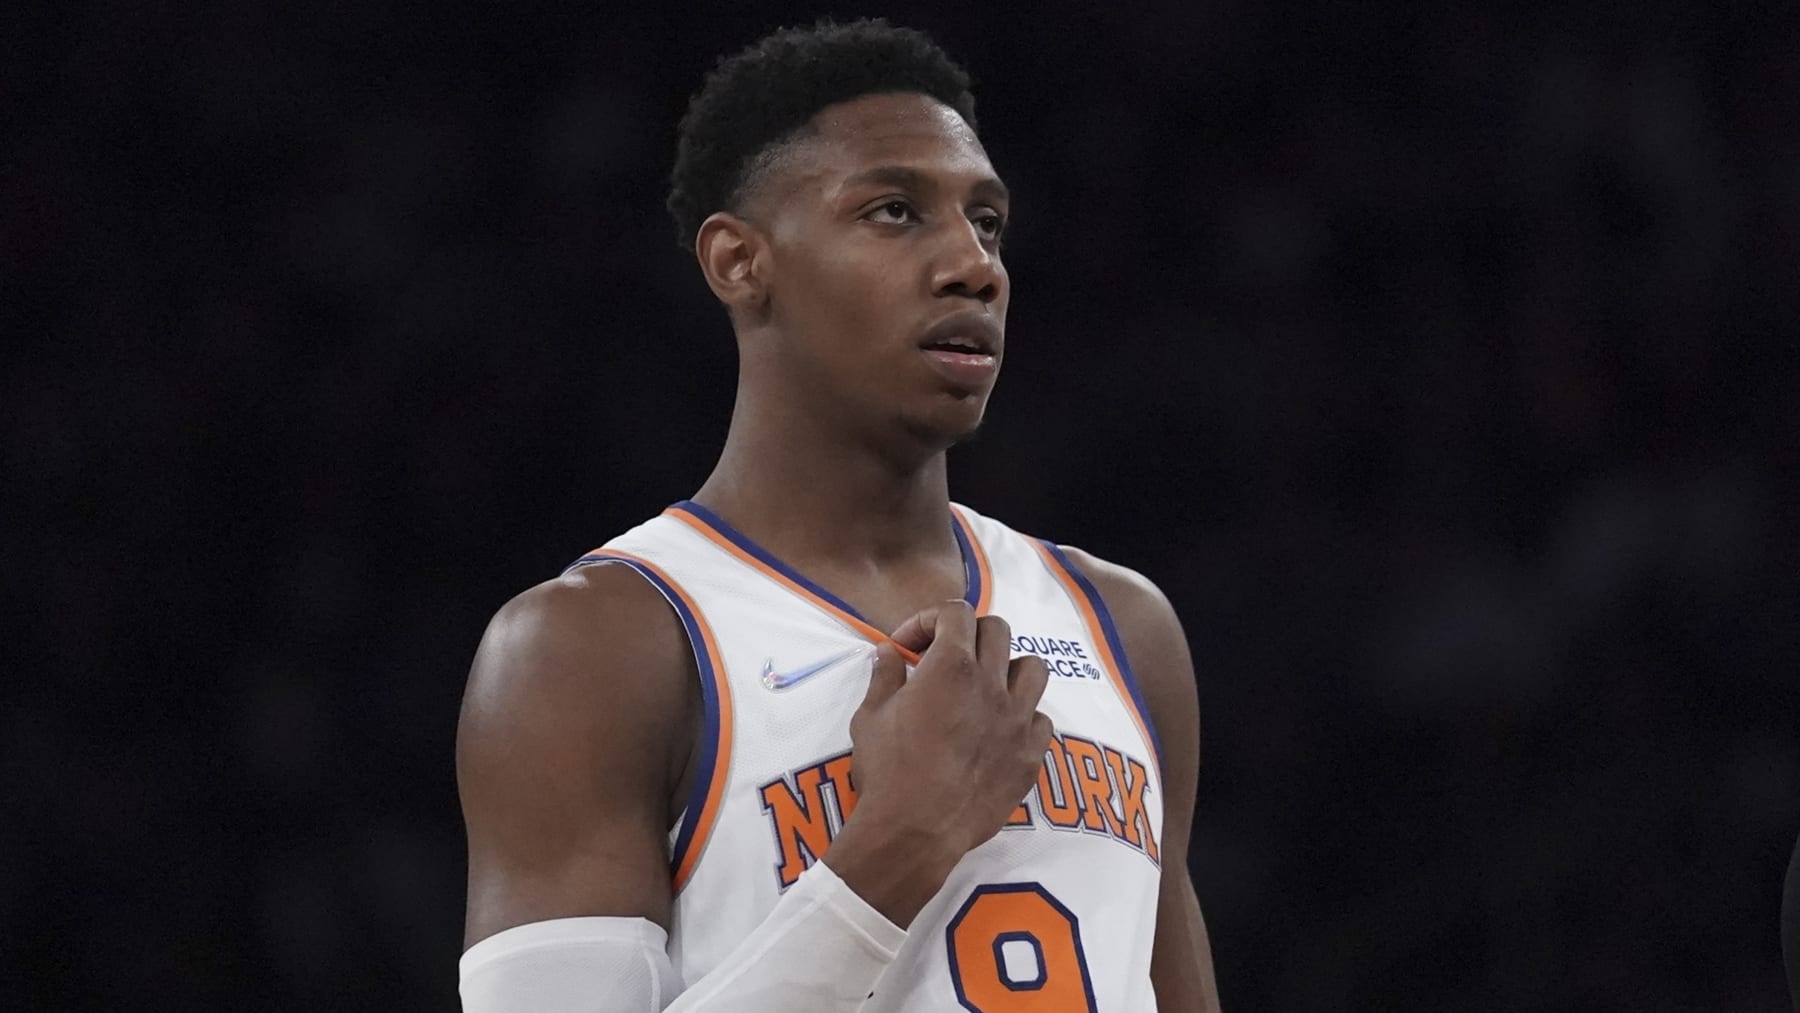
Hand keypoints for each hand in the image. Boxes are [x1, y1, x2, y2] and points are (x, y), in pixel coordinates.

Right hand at [825, 601, 1051, 924]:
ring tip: (984, 688)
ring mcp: (1017, 720)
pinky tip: (998, 731)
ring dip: (1007, 669)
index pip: (956, 612)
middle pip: (998, 630)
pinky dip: (1022, 717)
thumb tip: (888, 652)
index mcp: (950, 667)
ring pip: (1033, 668)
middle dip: (969, 636)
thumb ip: (884, 676)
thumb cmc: (887, 771)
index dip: (929, 620)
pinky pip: (1041, 719)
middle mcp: (991, 685)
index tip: (908, 647)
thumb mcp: (870, 717)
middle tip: (945, 660)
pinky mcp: (1030, 755)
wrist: (915, 832)